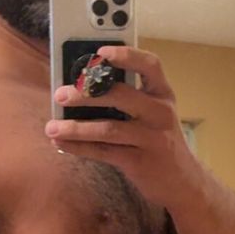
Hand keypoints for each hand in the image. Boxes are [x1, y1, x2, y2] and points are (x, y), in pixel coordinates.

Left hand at [44, 44, 195, 206]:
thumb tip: (81, 85)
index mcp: (163, 93)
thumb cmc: (158, 140)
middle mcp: (160, 113)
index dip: (127, 55)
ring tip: (52, 127)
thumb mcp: (154, 113)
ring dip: (76, 128)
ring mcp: (152, 138)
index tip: (101, 51)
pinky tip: (61, 144)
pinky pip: (104, 153)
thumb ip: (129, 96)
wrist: (182, 181)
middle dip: (87, 94)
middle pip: (122, 96)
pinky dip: (80, 148)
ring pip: (109, 129)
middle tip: (60, 94)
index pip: (150, 65)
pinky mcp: (140, 162)